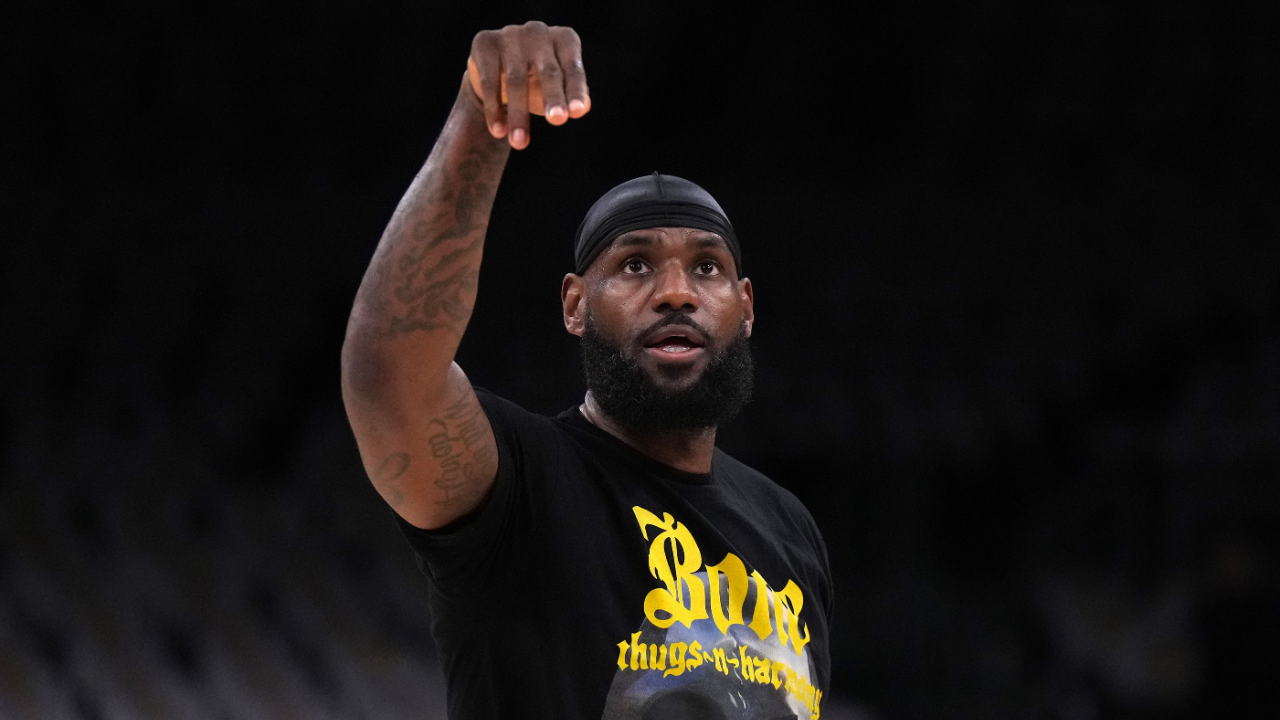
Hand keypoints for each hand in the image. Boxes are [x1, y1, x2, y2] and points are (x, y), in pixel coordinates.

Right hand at [468, 21, 590, 149]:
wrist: (497, 70)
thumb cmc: (537, 81)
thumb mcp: (559, 89)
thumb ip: (574, 98)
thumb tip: (584, 107)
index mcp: (564, 39)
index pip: (573, 68)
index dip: (575, 90)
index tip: (578, 112)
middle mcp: (538, 32)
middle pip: (548, 71)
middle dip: (552, 98)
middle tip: (557, 121)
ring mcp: (510, 34)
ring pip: (516, 79)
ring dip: (518, 114)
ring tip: (520, 143)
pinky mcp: (485, 42)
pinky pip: (490, 80)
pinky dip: (494, 109)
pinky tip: (499, 132)